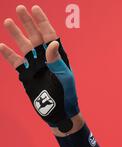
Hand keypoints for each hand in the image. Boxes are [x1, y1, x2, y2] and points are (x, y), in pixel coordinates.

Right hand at [0, 5, 83, 135]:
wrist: (58, 112)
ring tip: (8, 21)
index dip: (43, 22)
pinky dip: (9, 54)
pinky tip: (1, 45)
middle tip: (19, 8)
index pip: (50, 35)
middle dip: (28, 22)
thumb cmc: (65, 95)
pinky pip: (16, 62)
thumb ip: (56, 60)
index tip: (35, 9)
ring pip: (25, 46)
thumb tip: (51, 43)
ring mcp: (36, 66)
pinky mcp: (27, 76)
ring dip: (16, 34)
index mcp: (58, 57)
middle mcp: (46, 59)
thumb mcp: (63, 77)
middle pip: (36, 36)